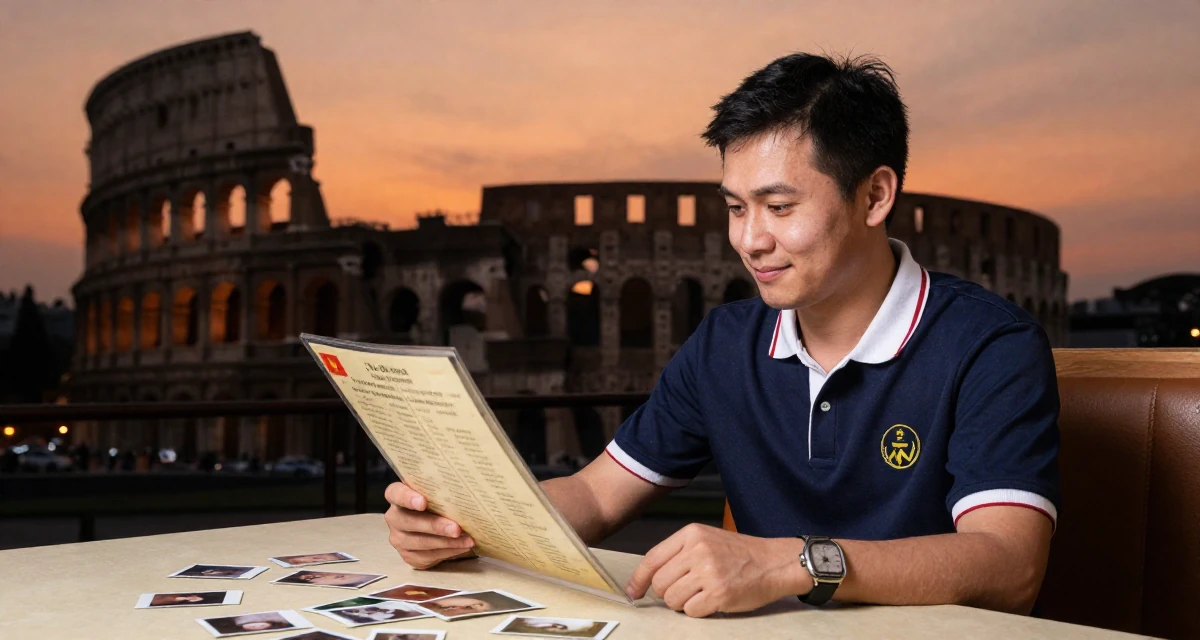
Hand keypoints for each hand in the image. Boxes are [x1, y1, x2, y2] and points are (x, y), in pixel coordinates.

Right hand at [383, 481, 475, 568]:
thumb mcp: (436, 493)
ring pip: (420, 542)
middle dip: (435, 526)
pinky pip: (427, 556)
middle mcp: (394, 517)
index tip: (423, 502)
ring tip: (467, 540)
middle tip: (456, 528)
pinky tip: (462, 547)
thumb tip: (466, 492)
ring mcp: (399, 538)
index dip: (407, 498)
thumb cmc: (436, 503)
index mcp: (397, 496)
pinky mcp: (408, 555)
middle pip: (409, 522)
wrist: (432, 527)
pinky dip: (448, 552)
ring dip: (447, 542)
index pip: (395, 494)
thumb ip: (442, 490)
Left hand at [625, 523, 808, 616]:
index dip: (639, 579)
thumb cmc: (739, 554)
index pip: (652, 558)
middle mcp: (697, 550)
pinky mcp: (719, 593)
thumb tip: (648, 578)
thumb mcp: (706, 540)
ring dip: (683, 603)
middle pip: (660, 583)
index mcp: (691, 534)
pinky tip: (712, 600)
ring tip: (701, 594)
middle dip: (667, 593)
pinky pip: (691, 611)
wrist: (774, 562)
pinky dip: (698, 611)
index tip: (633, 592)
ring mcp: (708, 572)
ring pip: (672, 599)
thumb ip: (679, 553)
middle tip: (685, 590)